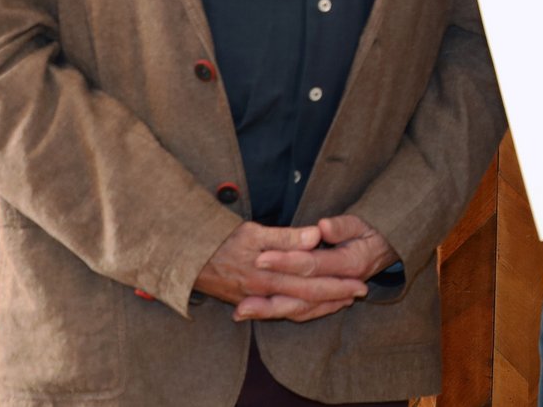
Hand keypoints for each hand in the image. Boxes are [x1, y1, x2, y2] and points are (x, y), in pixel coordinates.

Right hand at [192, 221, 369, 320]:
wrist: (183, 258)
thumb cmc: (219, 239)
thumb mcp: (252, 232)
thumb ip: (285, 238)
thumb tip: (316, 236)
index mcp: (268, 275)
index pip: (310, 283)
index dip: (336, 284)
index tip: (359, 281)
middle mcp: (263, 292)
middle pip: (306, 299)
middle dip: (335, 297)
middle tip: (360, 293)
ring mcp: (253, 299)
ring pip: (294, 308)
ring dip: (319, 306)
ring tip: (342, 301)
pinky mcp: (245, 301)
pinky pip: (279, 309)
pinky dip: (298, 308)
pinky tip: (309, 305)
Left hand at [237, 214, 400, 322]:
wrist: (386, 252)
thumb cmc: (370, 235)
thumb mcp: (362, 223)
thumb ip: (343, 226)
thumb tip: (323, 228)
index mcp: (351, 263)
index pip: (313, 264)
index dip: (286, 261)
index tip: (260, 257)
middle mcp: (341, 285)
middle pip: (302, 293)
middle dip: (270, 297)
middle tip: (241, 300)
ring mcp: (334, 297)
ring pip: (300, 308)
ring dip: (270, 311)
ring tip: (242, 312)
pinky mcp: (325, 302)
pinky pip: (303, 312)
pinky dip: (280, 313)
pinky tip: (257, 313)